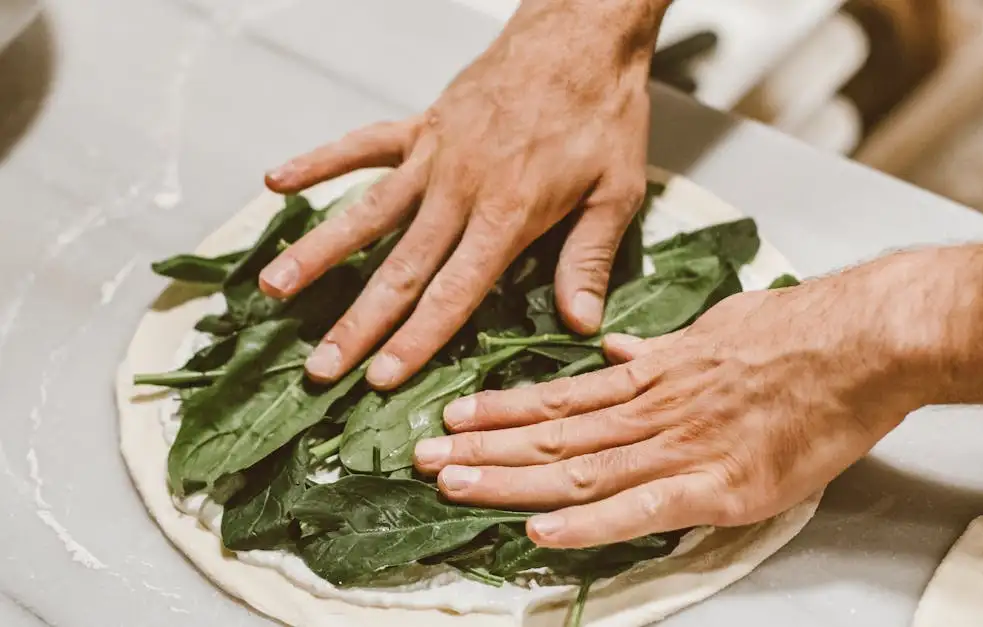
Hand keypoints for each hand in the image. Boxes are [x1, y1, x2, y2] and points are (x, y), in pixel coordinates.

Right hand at [258, 1, 665, 388]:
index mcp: (507, 214)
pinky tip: (277, 181)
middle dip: (358, 324)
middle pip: (399, 269)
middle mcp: (458, 190)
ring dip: (318, 254)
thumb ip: (588, 259)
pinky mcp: (421, 125)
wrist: (580, 35)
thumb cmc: (604, 114)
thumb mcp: (616, 191)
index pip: (452, 292)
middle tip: (320, 366)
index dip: (416, 339)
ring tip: (273, 289)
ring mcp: (432, 156)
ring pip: (366, 213)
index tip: (379, 378)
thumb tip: (581, 324)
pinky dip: (318, 162)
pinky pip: (361, 145)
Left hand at [412, 257, 941, 547]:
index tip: (455, 413)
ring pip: (580, 468)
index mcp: (657, 375)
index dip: (503, 409)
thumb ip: (664, 348)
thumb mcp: (718, 325)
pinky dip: (589, 524)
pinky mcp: (722, 486)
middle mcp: (656, 410)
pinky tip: (541, 532)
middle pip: (554, 436)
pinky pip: (643, 510)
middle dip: (483, 447)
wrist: (864, 338)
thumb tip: (620, 352)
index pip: (563, 398)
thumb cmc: (802, 331)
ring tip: (452, 482)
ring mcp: (684, 447)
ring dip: (510, 479)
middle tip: (422, 455)